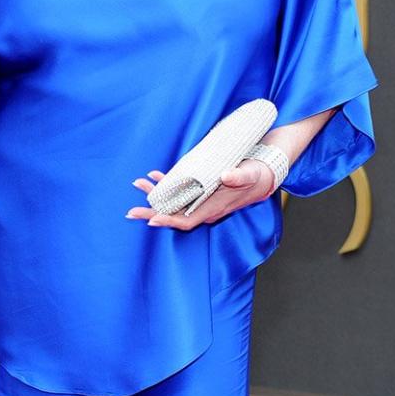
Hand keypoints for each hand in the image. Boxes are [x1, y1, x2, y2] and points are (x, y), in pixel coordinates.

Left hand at [126, 159, 275, 230]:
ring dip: (155, 196)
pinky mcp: (201, 191)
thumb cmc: (256, 176)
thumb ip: (239, 177)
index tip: (151, 219)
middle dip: (152, 211)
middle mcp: (204, 208)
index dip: (168, 220)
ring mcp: (201, 201)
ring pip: (174, 203)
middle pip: (174, 214)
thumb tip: (226, 176)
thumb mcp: (250, 174)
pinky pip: (179, 192)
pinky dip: (166, 185)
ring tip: (138, 185)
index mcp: (214, 209)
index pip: (186, 220)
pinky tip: (155, 176)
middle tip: (131, 211)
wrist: (263, 175)